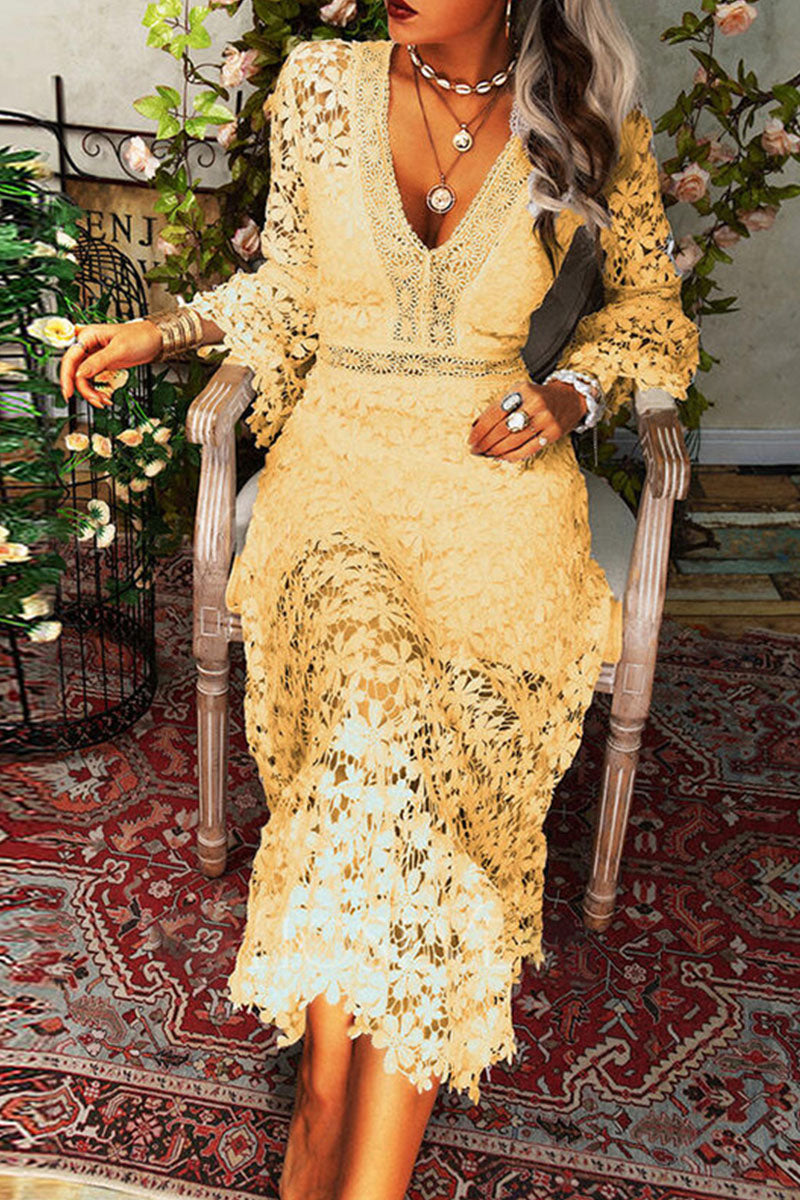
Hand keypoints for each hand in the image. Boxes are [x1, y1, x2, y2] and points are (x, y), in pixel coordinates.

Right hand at [59, 320, 163, 408]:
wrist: (154, 340)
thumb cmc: (139, 337)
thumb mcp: (119, 349)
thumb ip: (98, 361)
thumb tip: (81, 373)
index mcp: (88, 336)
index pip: (70, 358)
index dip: (66, 376)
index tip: (68, 392)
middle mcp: (87, 346)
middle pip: (74, 371)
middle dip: (82, 388)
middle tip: (93, 400)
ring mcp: (93, 356)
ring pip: (82, 379)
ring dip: (91, 392)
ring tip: (103, 400)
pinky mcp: (100, 365)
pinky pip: (91, 381)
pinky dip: (97, 391)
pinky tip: (105, 397)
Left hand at [468, 376, 587, 461]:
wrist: (570, 398)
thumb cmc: (539, 396)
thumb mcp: (519, 392)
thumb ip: (499, 406)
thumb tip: (476, 427)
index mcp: (523, 391)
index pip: (495, 412)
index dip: (480, 429)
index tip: (471, 439)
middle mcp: (535, 404)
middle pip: (503, 429)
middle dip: (485, 442)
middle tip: (475, 449)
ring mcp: (545, 420)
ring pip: (514, 441)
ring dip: (496, 451)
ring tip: (486, 454)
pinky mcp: (553, 433)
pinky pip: (528, 449)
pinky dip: (512, 455)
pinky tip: (502, 457)